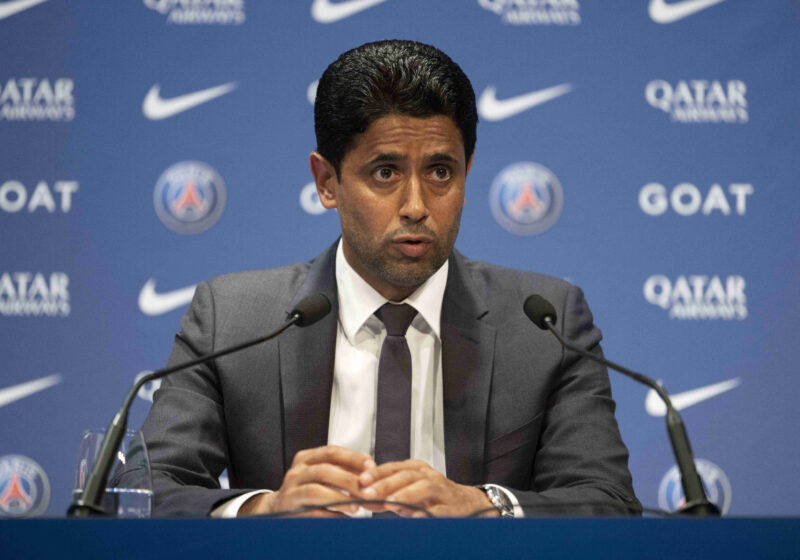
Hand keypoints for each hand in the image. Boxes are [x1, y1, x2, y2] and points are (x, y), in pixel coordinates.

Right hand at [239, 445, 375, 516]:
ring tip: (357, 506)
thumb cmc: (306, 489)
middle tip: (368, 489)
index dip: (352, 458)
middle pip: (324, 470)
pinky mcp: (289, 510)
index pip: (331, 452)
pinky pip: (311, 513)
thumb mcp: (322, 475)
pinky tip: (344, 518)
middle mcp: (297, 472)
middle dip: (349, 480)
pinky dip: (330, 516)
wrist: (278, 508)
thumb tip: (370, 468)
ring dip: (339, 499)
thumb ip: (343, 470)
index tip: (370, 465)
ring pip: (316, 491)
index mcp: (306, 458)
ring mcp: (291, 491)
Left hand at [359, 459, 497, 517]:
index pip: (393, 467)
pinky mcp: (452, 507)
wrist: (466, 503)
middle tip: (368, 492)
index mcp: (416, 470)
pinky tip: (416, 516)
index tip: (361, 479)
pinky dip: (427, 512)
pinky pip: (439, 509)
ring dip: (405, 494)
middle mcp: (428, 476)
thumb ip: (386, 495)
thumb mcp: (409, 493)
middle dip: (386, 483)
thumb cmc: (434, 496)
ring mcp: (441, 491)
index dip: (377, 472)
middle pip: (406, 476)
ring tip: (390, 502)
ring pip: (423, 487)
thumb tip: (361, 499)